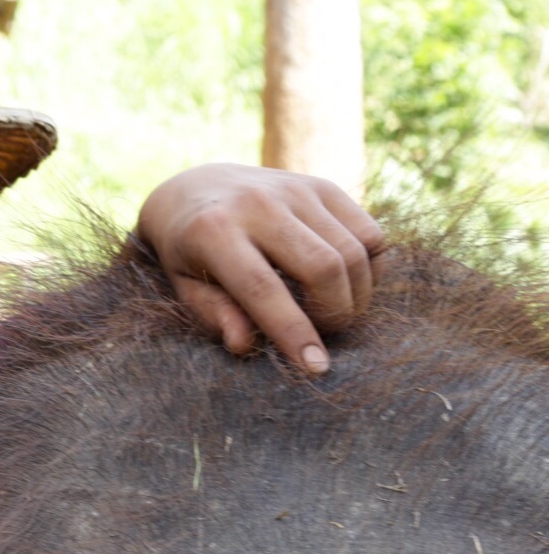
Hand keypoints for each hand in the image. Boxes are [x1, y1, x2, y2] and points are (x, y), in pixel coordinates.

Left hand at [138, 163, 384, 374]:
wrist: (196, 188)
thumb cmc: (188, 252)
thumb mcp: (184, 287)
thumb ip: (214, 315)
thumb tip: (244, 345)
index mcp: (213, 231)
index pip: (262, 288)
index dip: (293, 331)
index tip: (315, 367)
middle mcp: (258, 204)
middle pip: (322, 267)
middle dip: (334, 314)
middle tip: (324, 334)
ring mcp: (295, 190)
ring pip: (353, 251)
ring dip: (355, 296)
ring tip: (334, 314)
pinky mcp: (323, 186)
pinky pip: (370, 234)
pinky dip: (369, 269)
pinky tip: (348, 286)